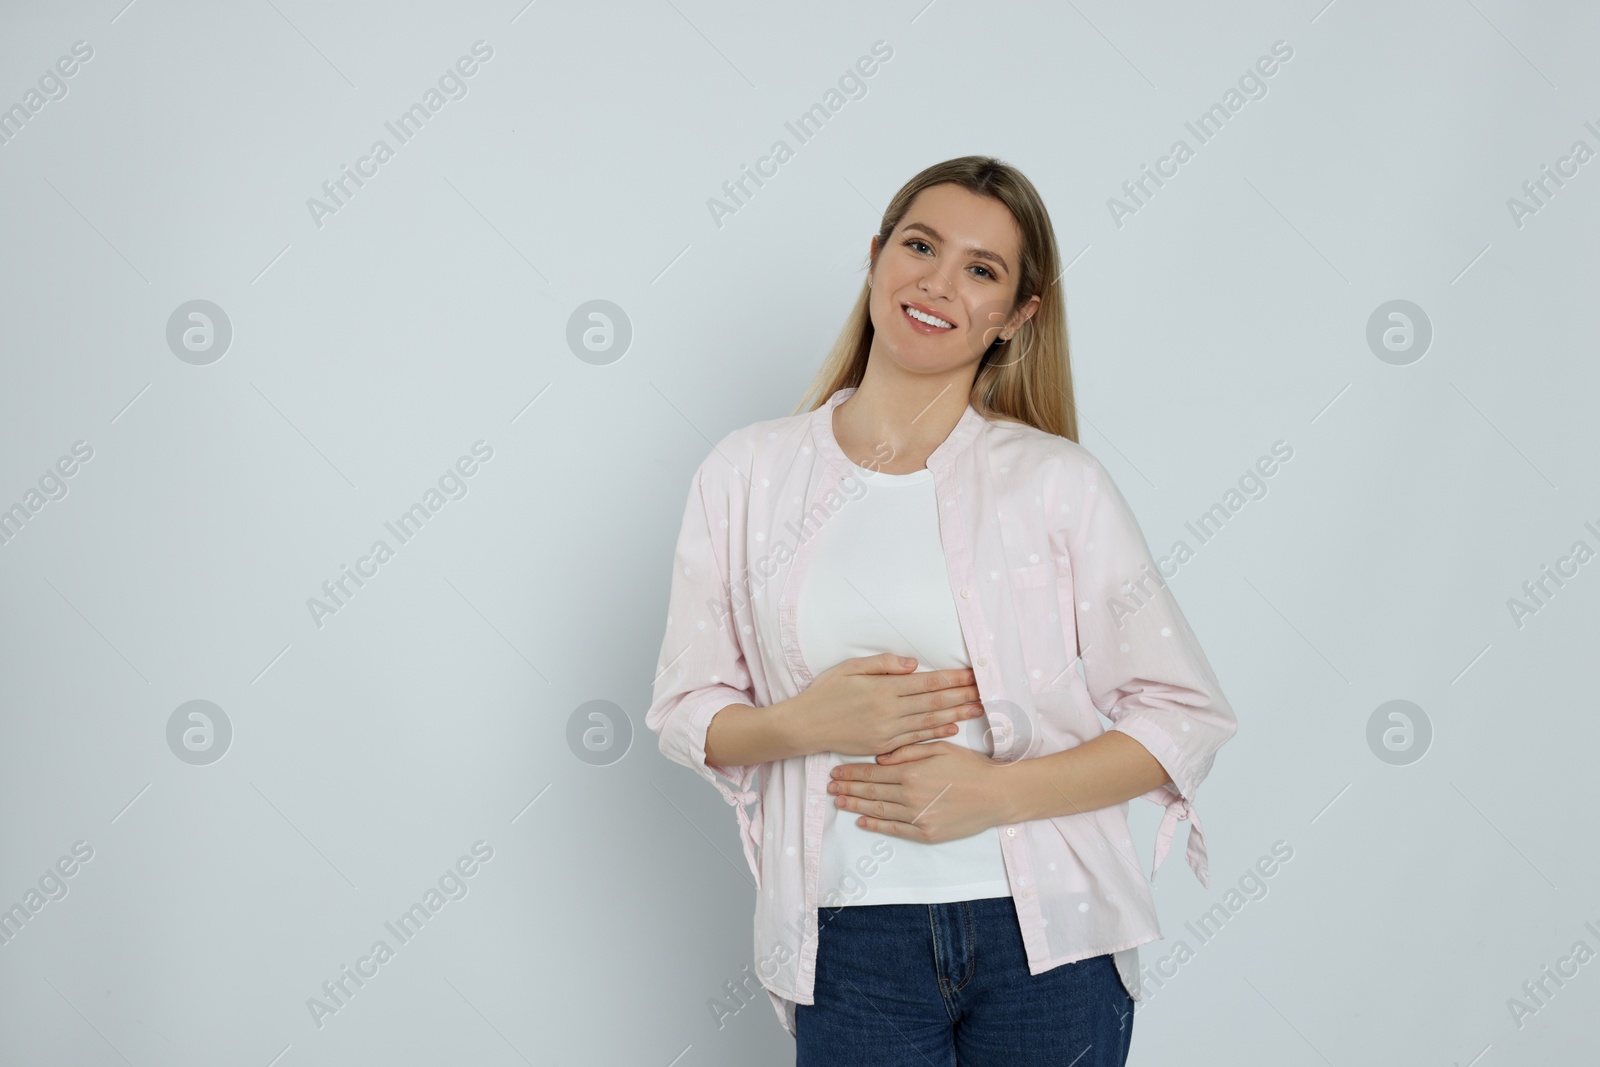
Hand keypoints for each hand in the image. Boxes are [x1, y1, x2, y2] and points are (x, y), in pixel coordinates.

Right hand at [796, 653, 984, 757]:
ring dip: (956, 714)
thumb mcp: (850, 668)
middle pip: (935, 701)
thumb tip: (912, 664)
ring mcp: (888, 731)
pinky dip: (936, 733)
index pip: (928, 682)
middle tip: (985, 690)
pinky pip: (916, 739)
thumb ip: (882, 664)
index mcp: (884, 688)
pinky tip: (952, 728)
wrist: (805, 726)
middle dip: (962, 695)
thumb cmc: (825, 693)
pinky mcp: (884, 746)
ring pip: (930, 721)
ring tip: (978, 708)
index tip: (972, 674)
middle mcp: (890, 710)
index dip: (953, 678)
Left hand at [828, 740, 1012, 843]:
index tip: (836, 770)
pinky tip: (862, 820)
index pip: (872, 772)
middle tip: (830, 786)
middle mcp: (910, 795)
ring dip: (855, 805)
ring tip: (839, 801)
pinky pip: (894, 829)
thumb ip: (909, 750)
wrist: (996, 795)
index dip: (851, 772)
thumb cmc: (971, 767)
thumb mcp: (941, 747)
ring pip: (878, 810)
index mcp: (912, 771)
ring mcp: (917, 816)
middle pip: (870, 791)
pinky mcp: (926, 833)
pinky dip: (875, 825)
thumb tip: (881, 758)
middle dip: (847, 787)